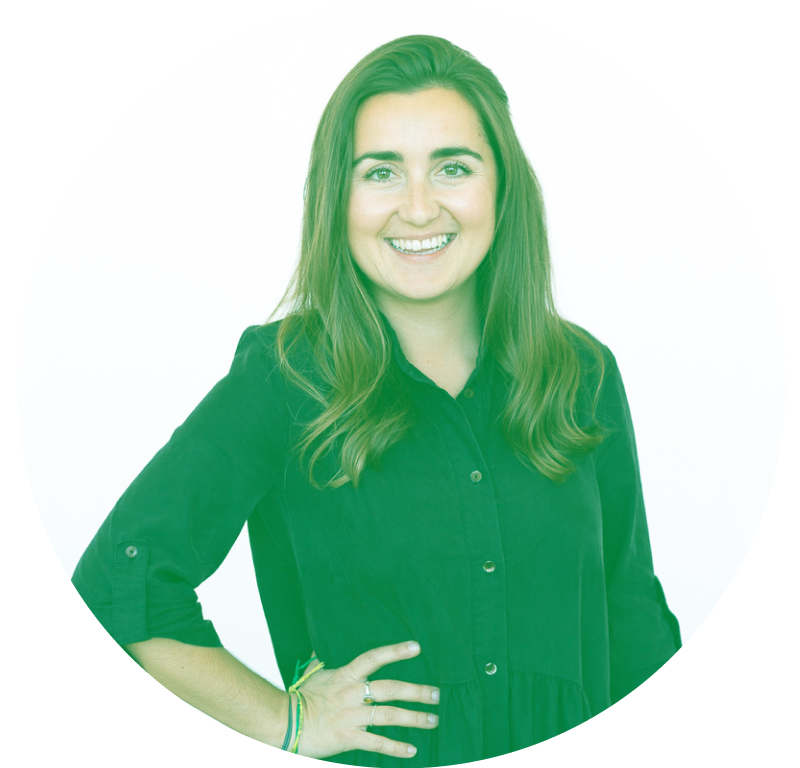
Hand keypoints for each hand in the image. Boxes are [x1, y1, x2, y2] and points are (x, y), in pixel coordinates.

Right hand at [293, 640, 439, 758]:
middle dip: (416, 691)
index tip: (416, 647)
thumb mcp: (313, 674)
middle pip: (390, 689)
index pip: (374, 658)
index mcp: (346, 675)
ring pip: (389, 715)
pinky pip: (377, 743)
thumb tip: (318, 647)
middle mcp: (352, 693)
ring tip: (432, 719)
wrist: (283, 723)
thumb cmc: (300, 698)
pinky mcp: (347, 738)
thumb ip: (322, 661)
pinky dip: (396, 746)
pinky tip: (412, 749)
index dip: (395, 651)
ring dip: (414, 718)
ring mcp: (351, 716)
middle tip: (436, 694)